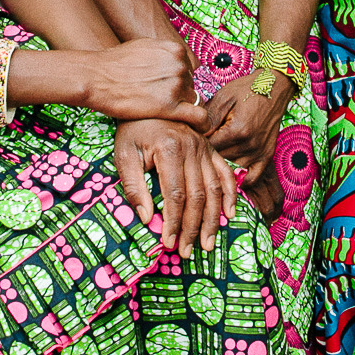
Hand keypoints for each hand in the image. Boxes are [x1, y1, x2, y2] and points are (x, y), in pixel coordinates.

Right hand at [83, 38, 207, 129]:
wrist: (96, 77)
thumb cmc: (114, 64)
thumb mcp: (144, 47)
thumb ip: (163, 54)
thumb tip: (173, 62)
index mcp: (175, 49)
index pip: (188, 69)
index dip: (178, 81)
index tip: (169, 90)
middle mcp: (179, 65)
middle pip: (190, 84)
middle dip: (179, 94)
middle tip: (161, 102)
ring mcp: (176, 85)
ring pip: (192, 100)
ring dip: (182, 107)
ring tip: (165, 113)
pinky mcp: (170, 106)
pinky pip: (199, 117)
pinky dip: (202, 124)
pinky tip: (198, 129)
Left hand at [115, 119, 237, 255]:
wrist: (148, 103)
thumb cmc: (132, 130)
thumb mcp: (124, 155)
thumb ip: (134, 187)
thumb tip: (147, 219)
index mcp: (170, 149)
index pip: (175, 195)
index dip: (173, 222)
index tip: (168, 243)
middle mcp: (192, 148)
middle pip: (197, 196)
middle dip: (192, 228)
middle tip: (186, 251)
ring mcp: (204, 147)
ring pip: (214, 189)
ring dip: (213, 219)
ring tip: (208, 243)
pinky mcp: (210, 148)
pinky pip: (225, 173)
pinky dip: (230, 194)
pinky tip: (229, 214)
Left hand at [203, 73, 291, 189]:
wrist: (274, 87)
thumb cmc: (246, 89)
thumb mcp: (223, 98)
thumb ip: (208, 119)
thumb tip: (195, 136)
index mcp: (237, 131)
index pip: (210, 148)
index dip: (199, 143)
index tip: (194, 138)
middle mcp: (250, 145)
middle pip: (220, 160)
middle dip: (209, 154)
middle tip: (203, 146)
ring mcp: (260, 152)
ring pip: (233, 170)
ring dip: (223, 164)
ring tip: (215, 155)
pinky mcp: (267, 155)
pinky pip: (253, 178)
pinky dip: (242, 179)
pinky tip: (232, 172)